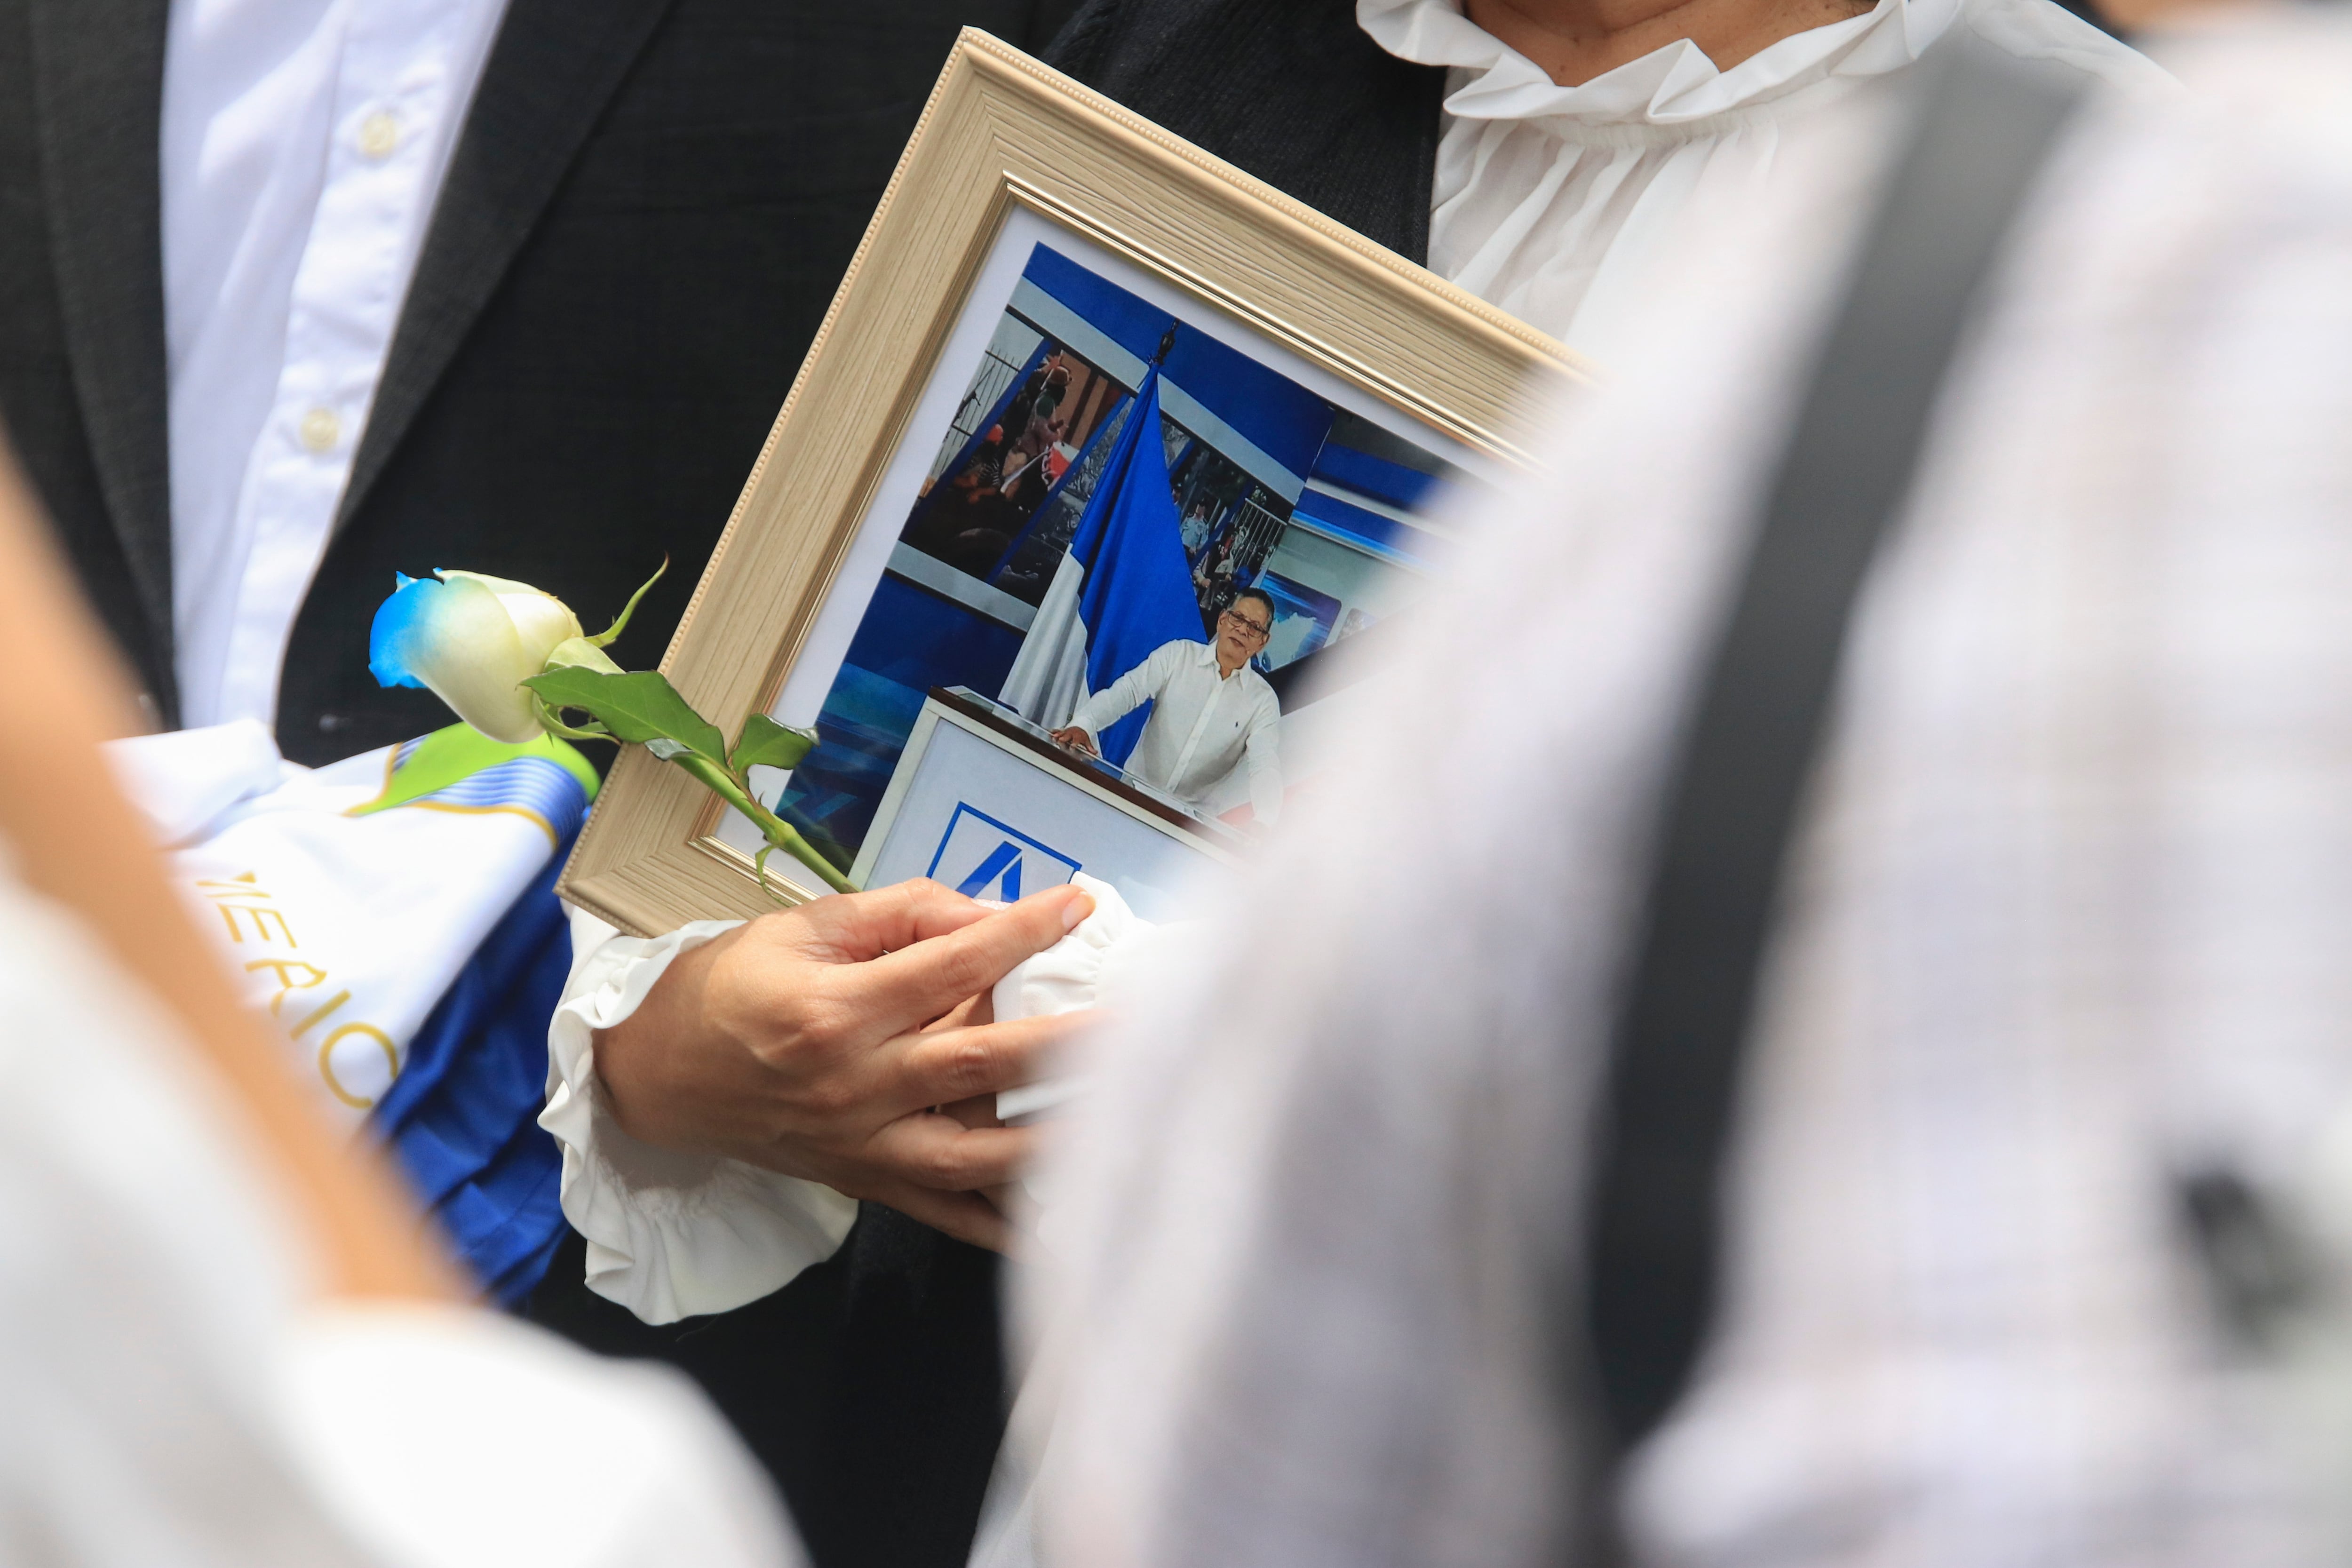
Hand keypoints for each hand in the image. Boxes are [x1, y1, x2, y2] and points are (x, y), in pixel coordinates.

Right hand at [593, 879, 1093, 1250]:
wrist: (659, 1074)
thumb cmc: (729, 990)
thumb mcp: (802, 928)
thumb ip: (898, 914)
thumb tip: (985, 912)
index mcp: (835, 1012)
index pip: (949, 965)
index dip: (1019, 932)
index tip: (1077, 905)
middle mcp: (854, 1084)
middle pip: (981, 1061)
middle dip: (1068, 1040)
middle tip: (1142, 1015)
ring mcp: (863, 1143)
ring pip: (976, 1150)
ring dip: (1056, 1137)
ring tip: (1128, 1116)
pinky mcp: (865, 1180)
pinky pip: (945, 1212)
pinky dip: (1003, 1225)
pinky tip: (1065, 1225)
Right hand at [1049, 725, 1097, 755]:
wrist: (1079, 726)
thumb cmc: (1082, 736)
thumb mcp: (1087, 741)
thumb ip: (1089, 748)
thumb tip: (1095, 753)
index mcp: (1077, 737)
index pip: (1075, 742)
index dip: (1074, 744)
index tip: (1072, 746)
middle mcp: (1071, 735)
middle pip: (1066, 737)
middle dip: (1063, 739)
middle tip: (1060, 740)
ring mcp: (1065, 732)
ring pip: (1060, 734)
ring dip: (1056, 735)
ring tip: (1053, 736)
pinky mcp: (1061, 731)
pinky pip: (1056, 731)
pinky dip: (1053, 731)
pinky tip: (1049, 733)